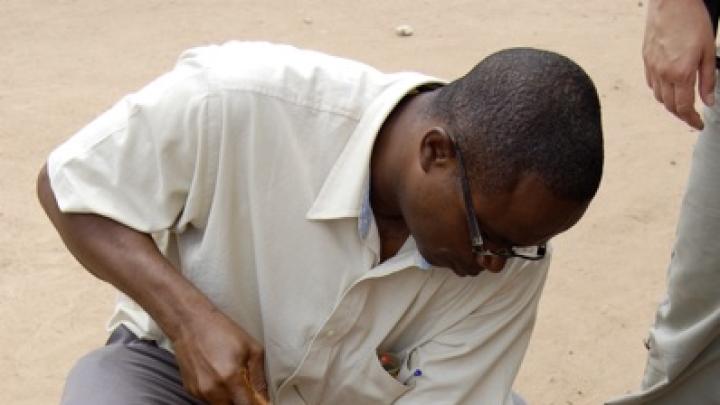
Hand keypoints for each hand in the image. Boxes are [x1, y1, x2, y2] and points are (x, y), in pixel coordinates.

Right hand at [172, 309, 270, 403]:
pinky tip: (217, 375)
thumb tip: (265, 396)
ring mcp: (199, 391)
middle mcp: (213, 389)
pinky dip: (216, 393)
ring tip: (230, 377)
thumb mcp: (251, 348)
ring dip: (229, 398)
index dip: (255, 404)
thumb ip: (259, 376)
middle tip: (246, 387)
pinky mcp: (191, 390)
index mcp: (230, 378)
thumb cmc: (221, 330)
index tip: (259, 399)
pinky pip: (208, 399)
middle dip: (242, 401)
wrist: (190, 323)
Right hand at [643, 0, 715, 128]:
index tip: (698, 124)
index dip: (691, 119)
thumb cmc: (692, 21)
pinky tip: (669, 87)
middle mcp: (663, 74)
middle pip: (669, 106)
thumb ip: (708, 79)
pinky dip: (660, 91)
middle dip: (681, 115)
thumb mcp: (708, 51)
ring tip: (682, 102)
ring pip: (659, 96)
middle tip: (692, 117)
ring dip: (670, 104)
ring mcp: (652, 67)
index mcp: (681, 73)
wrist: (670, 3)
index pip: (684, 107)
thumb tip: (709, 100)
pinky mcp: (646, 60)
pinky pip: (652, 83)